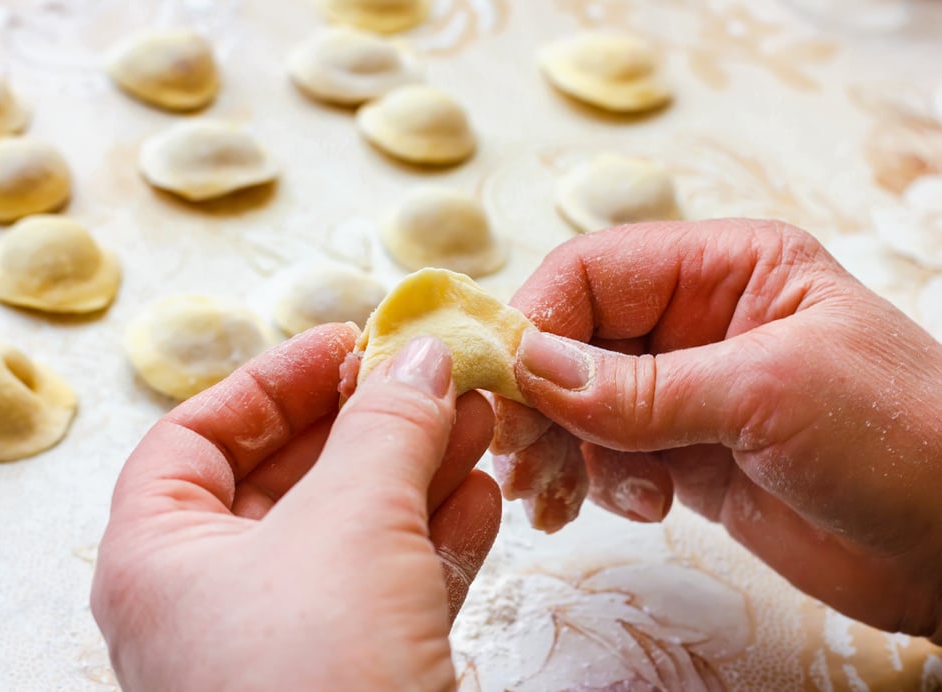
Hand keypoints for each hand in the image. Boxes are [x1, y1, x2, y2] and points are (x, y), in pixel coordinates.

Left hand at [91, 326, 500, 690]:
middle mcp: (208, 601)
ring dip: (416, 472)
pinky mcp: (350, 679)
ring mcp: (283, 645)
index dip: (274, 379)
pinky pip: (389, 587)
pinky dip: (435, 537)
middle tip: (432, 376)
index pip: (197, 435)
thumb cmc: (315, 672)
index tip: (350, 342)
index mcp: (158, 558)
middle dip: (368, 422)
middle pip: (287, 477)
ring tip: (477, 420)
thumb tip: (424, 353)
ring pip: (350, 530)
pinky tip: (482, 493)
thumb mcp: (350, 523)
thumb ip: (386, 427)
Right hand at [492, 219, 941, 640]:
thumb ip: (639, 387)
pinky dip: (600, 482)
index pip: (594, 273)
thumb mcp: (767, 394)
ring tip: (564, 499)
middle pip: (576, 340)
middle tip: (522, 457)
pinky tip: (641, 508)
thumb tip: (530, 368)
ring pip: (582, 403)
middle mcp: (699, 321)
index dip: (539, 320)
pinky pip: (611, 454)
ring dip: (563, 449)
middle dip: (543, 398)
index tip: (507, 384)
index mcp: (726, 268)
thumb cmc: (902, 439)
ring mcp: (690, 391)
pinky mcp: (689, 455)